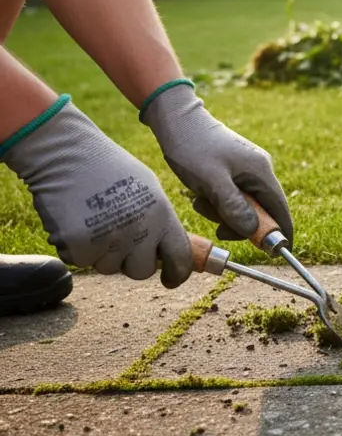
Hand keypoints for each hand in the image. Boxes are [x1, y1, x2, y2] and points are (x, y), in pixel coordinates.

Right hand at [1, 96, 192, 286]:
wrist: (66, 154)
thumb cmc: (108, 168)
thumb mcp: (148, 189)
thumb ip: (159, 221)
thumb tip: (167, 252)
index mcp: (161, 215)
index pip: (180, 258)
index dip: (178, 274)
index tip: (171, 280)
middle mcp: (139, 231)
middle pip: (142, 271)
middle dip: (132, 262)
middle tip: (119, 240)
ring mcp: (109, 240)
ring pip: (110, 267)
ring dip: (102, 253)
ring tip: (95, 221)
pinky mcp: (80, 247)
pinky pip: (83, 261)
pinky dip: (78, 248)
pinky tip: (76, 222)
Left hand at [140, 81, 292, 244]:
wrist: (176, 119)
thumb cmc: (191, 147)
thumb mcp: (210, 181)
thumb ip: (232, 206)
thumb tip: (252, 230)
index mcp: (260, 172)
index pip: (280, 210)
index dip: (280, 233)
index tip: (278, 254)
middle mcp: (260, 170)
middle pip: (262, 210)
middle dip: (240, 224)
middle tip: (216, 227)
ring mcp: (248, 169)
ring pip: (245, 205)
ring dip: (225, 213)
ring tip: (201, 203)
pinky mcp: (234, 169)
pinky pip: (234, 195)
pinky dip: (219, 202)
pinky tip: (201, 195)